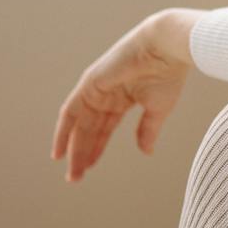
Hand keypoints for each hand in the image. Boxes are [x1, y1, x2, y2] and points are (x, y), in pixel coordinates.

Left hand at [50, 8, 204, 182]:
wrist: (166, 49)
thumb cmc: (168, 74)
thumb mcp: (158, 109)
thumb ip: (148, 130)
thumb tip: (145, 152)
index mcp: (124, 98)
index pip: (105, 128)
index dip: (96, 148)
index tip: (89, 168)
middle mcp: (107, 94)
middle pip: (90, 129)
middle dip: (83, 153)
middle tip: (76, 178)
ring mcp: (97, 88)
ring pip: (80, 124)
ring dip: (73, 148)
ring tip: (71, 172)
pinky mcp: (90, 83)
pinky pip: (71, 111)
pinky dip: (63, 130)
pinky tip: (60, 150)